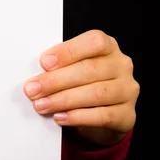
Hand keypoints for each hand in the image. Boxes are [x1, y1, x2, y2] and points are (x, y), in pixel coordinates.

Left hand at [24, 30, 138, 146]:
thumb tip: (34, 77)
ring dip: (63, 100)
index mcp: (108, 47)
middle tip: (32, 90)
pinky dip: (78, 117)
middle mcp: (121, 66)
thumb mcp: (71, 69)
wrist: (98, 115)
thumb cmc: (80, 84)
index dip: (68, 51)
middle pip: (90, 70)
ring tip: (41, 105)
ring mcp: (127, 91)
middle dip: (56, 80)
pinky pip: (103, 116)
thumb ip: (58, 67)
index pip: (93, 42)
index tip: (43, 62)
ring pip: (96, 93)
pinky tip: (59, 117)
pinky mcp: (127, 115)